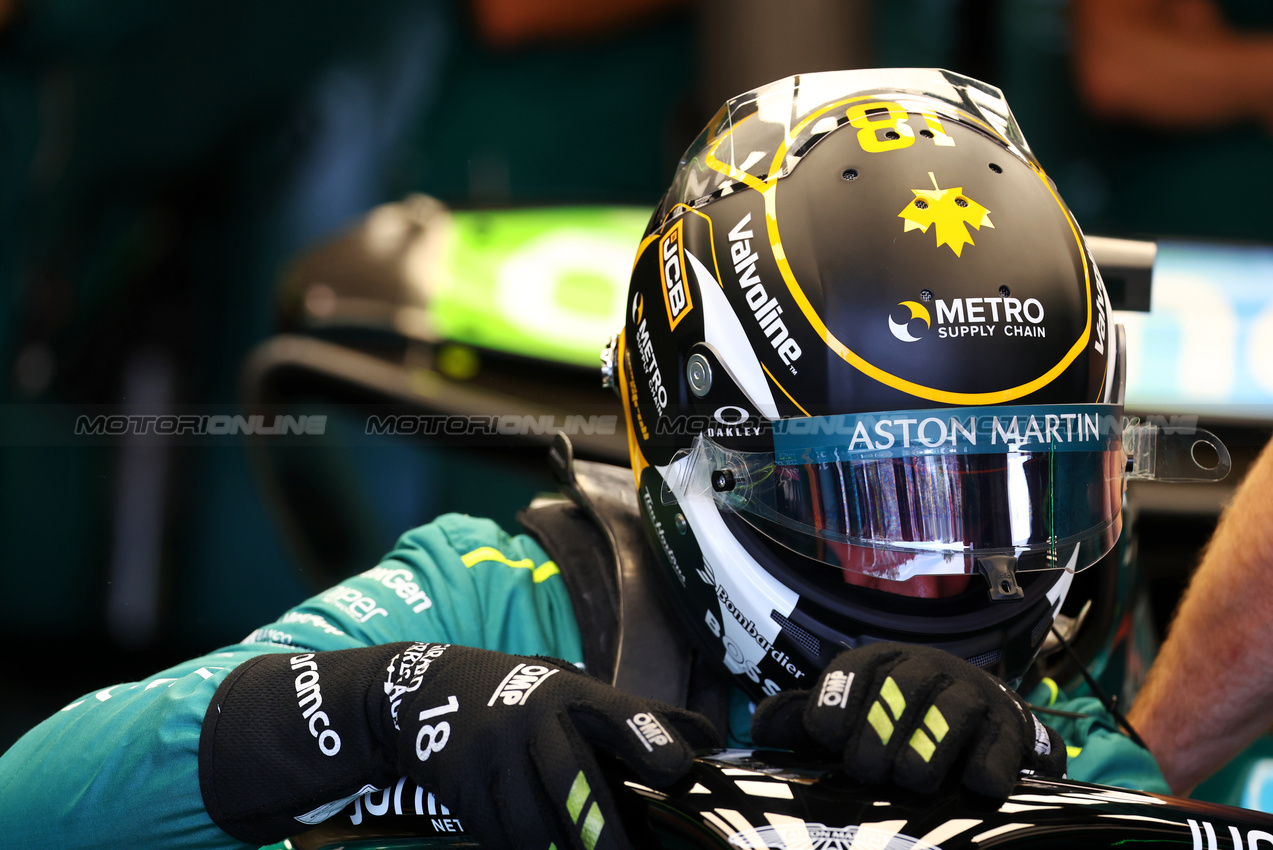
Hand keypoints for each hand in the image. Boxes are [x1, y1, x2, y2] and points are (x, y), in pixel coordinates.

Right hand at [385, 643, 720, 849]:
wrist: (430, 693)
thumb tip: (714, 740)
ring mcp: (492, 756)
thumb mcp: (578, 693)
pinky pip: (499, 835)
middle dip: (601, 826)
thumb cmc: (528, 699)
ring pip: (532, 821)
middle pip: (570, 776)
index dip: (647, 737)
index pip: (616, 712)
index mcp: (570, 694)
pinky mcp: (463, 789)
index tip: (677, 768)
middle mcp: (531, 719)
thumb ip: (641, 719)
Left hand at [751, 643, 1064, 799]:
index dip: (836, 704)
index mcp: (881, 663)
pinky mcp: (1012, 730)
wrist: (983, 724)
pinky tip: (973, 787)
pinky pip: (1000, 747)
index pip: (853, 670)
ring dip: (928, 752)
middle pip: (901, 688)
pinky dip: (986, 769)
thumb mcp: (848, 717)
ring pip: (951, 712)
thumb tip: (760, 731)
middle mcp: (927, 669)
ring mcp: (973, 696)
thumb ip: (800, 723)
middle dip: (879, 735)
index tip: (826, 739)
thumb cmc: (899, 725)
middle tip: (869, 771)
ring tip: (914, 781)